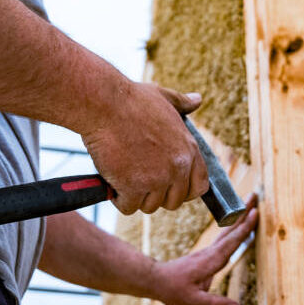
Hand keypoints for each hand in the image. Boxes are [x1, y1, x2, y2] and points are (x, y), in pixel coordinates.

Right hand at [82, 84, 209, 214]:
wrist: (104, 104)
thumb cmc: (130, 99)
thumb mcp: (164, 97)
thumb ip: (182, 104)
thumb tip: (198, 99)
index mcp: (189, 148)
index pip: (199, 186)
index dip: (183, 190)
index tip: (168, 186)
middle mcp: (178, 167)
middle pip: (174, 201)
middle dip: (156, 194)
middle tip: (138, 177)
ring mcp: (157, 179)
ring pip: (149, 206)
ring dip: (135, 195)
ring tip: (123, 173)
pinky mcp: (134, 187)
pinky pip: (128, 207)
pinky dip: (118, 198)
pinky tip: (112, 180)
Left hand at [149, 195, 258, 304]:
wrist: (155, 280)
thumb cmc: (173, 291)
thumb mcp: (194, 302)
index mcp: (211, 261)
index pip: (231, 242)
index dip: (244, 228)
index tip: (254, 213)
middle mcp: (210, 253)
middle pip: (230, 230)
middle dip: (243, 213)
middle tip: (255, 196)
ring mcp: (207, 252)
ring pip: (226, 232)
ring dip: (239, 219)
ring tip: (249, 206)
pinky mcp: (205, 255)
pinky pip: (223, 239)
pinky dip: (232, 230)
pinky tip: (235, 229)